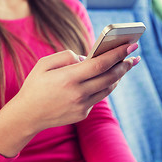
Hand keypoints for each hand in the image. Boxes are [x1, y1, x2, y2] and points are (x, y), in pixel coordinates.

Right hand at [14, 43, 139, 131]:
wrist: (27, 115)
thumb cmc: (34, 86)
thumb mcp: (44, 64)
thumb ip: (66, 56)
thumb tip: (86, 58)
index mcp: (68, 78)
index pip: (101, 64)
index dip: (118, 54)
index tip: (131, 45)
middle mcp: (78, 93)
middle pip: (110, 77)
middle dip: (124, 65)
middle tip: (134, 56)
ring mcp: (82, 106)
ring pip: (108, 88)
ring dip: (118, 76)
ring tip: (124, 66)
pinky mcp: (82, 114)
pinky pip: (98, 97)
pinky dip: (103, 86)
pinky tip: (106, 79)